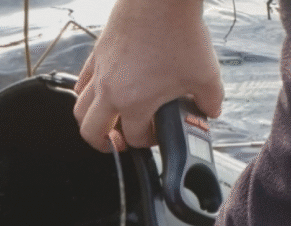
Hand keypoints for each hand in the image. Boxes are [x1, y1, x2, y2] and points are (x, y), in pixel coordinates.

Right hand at [72, 0, 222, 151]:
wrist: (160, 0)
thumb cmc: (178, 33)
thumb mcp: (207, 75)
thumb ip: (210, 101)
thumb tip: (211, 111)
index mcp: (135, 102)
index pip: (134, 138)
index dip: (147, 143)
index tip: (157, 135)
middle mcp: (110, 92)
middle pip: (92, 133)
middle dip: (104, 145)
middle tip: (117, 144)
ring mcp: (99, 73)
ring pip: (79, 111)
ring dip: (90, 122)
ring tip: (104, 124)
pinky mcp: (97, 55)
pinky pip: (80, 83)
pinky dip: (85, 95)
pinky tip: (99, 93)